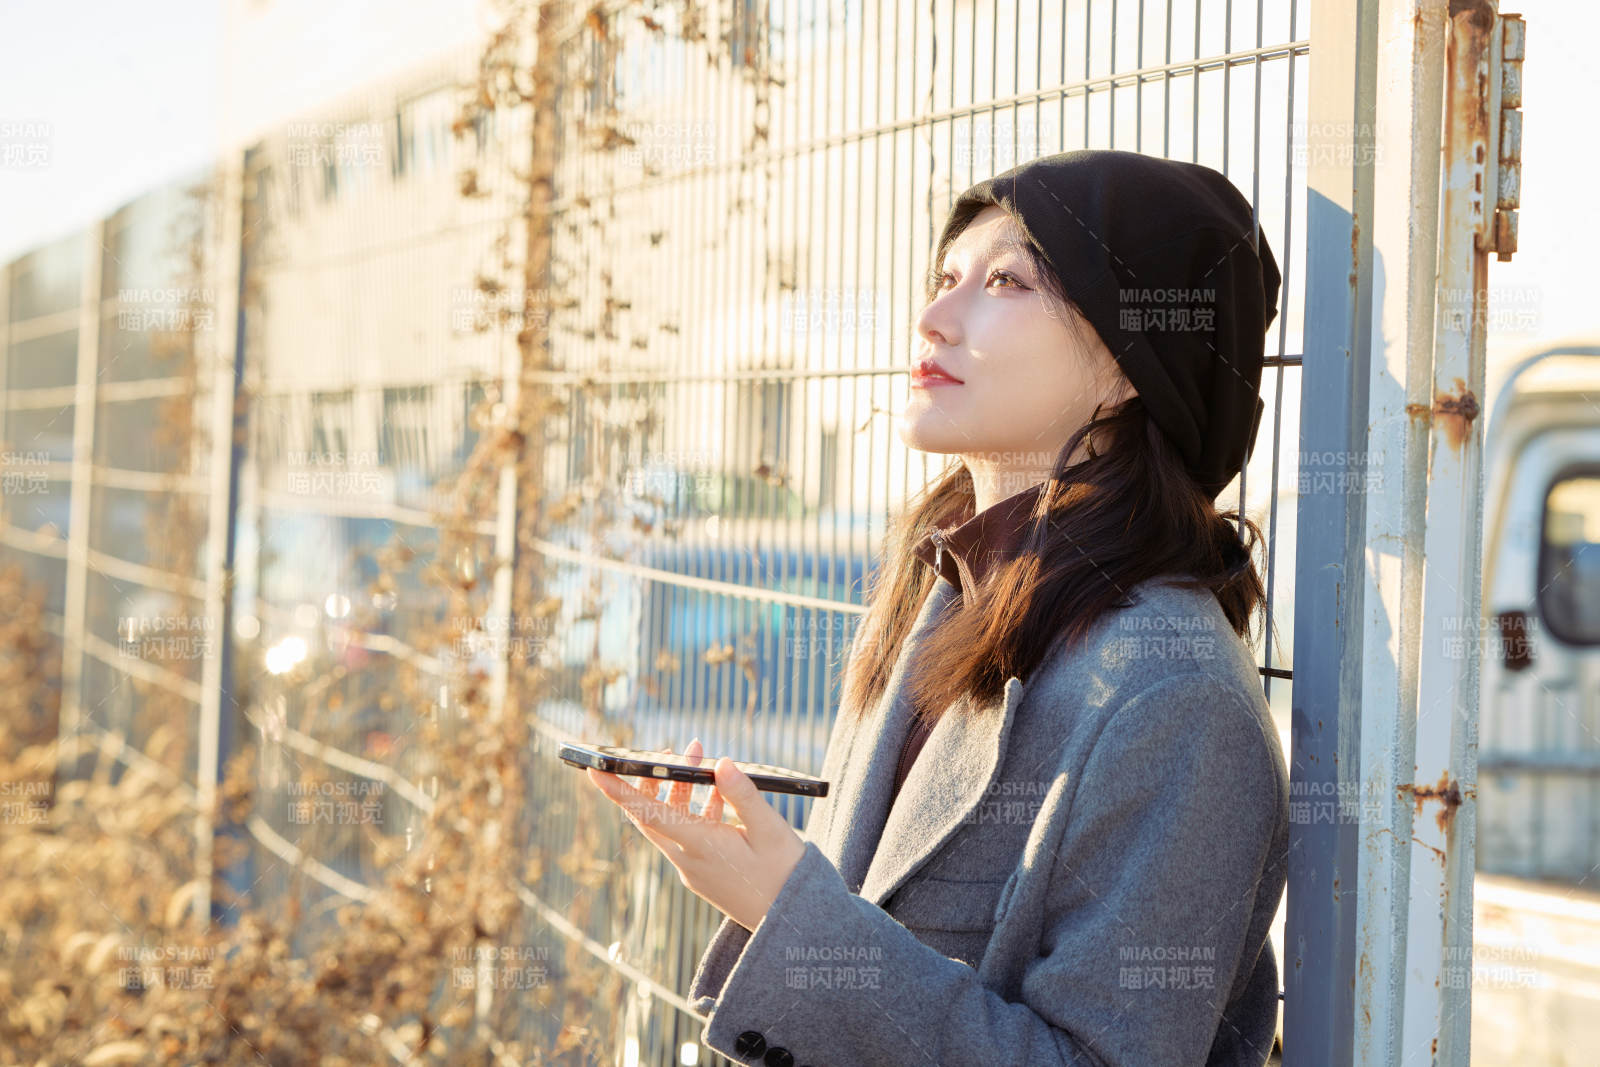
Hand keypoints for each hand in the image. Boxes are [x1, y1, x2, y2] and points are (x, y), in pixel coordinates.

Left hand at [585, 738, 805, 931]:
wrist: (792, 925)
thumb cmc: (785, 876)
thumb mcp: (771, 830)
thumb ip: (743, 795)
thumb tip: (721, 763)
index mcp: (700, 847)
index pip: (650, 814)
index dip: (619, 790)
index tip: (595, 769)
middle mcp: (688, 860)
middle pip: (652, 816)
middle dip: (653, 779)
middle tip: (670, 750)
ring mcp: (694, 869)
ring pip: (670, 824)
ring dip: (680, 791)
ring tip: (701, 759)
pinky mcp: (704, 873)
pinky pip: (687, 835)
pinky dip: (696, 809)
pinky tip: (720, 794)